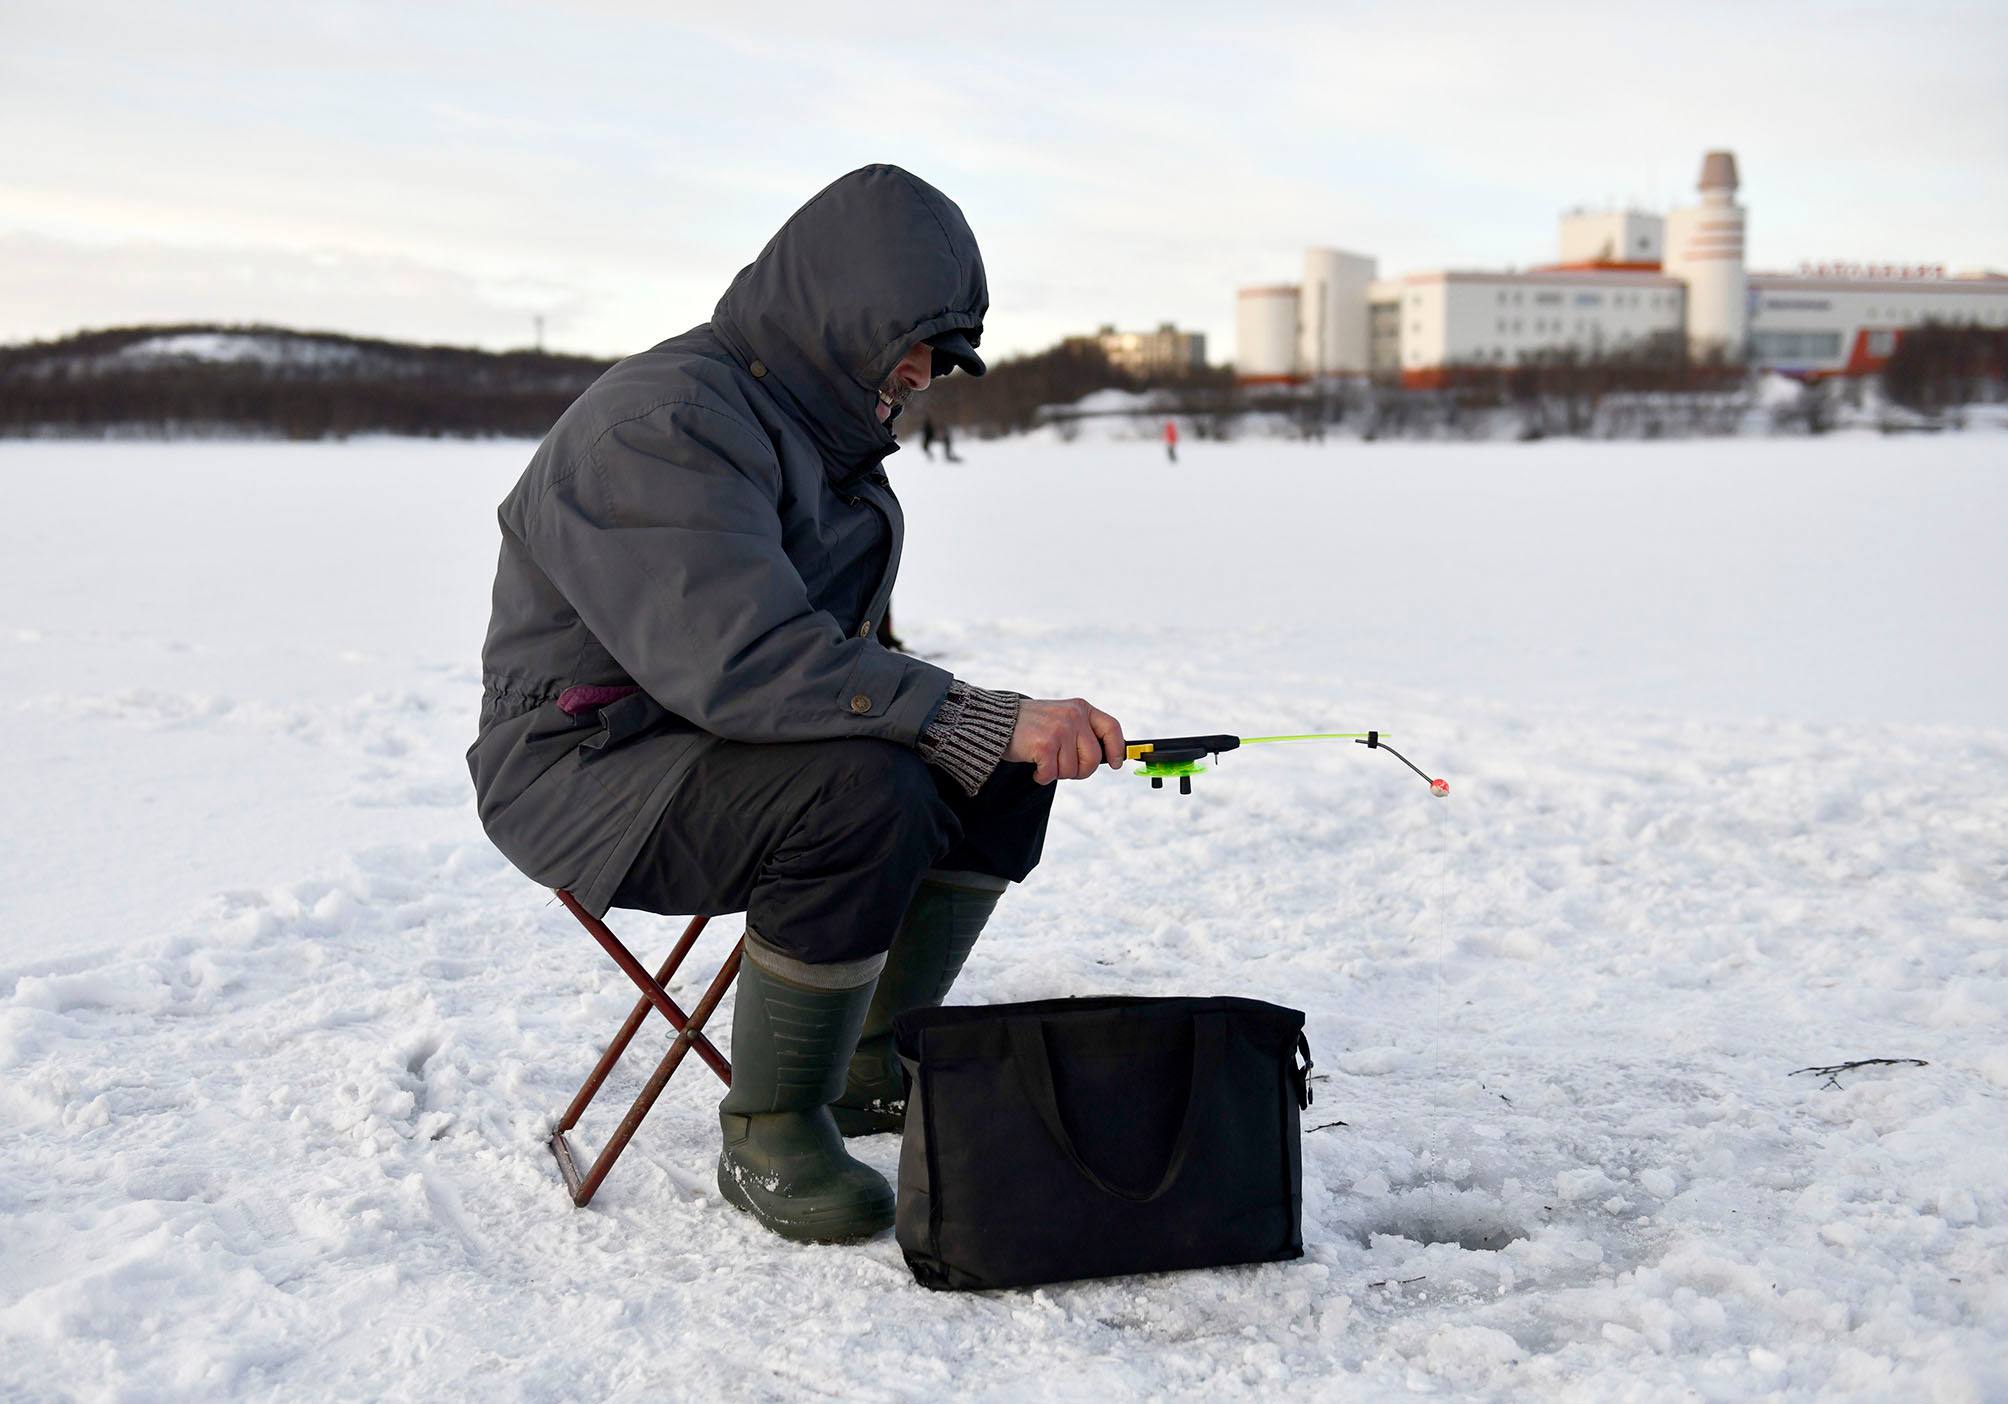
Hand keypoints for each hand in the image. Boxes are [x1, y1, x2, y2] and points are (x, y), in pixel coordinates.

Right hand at [1006, 698, 1125, 783]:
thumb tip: (1110, 757)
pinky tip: (1035, 766)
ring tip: (1044, 760)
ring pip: (1072, 770)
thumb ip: (1083, 731)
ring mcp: (1059, 730)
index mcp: (1081, 708)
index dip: (1117, 749)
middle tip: (1063, 768)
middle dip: (1080, 771)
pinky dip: (1042, 777)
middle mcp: (1073, 716)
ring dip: (1057, 773)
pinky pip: (1052, 775)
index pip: (1111, 728)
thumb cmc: (1031, 725)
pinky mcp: (1044, 745)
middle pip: (1093, 759)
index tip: (1116, 763)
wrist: (996, 721)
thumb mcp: (1062, 717)